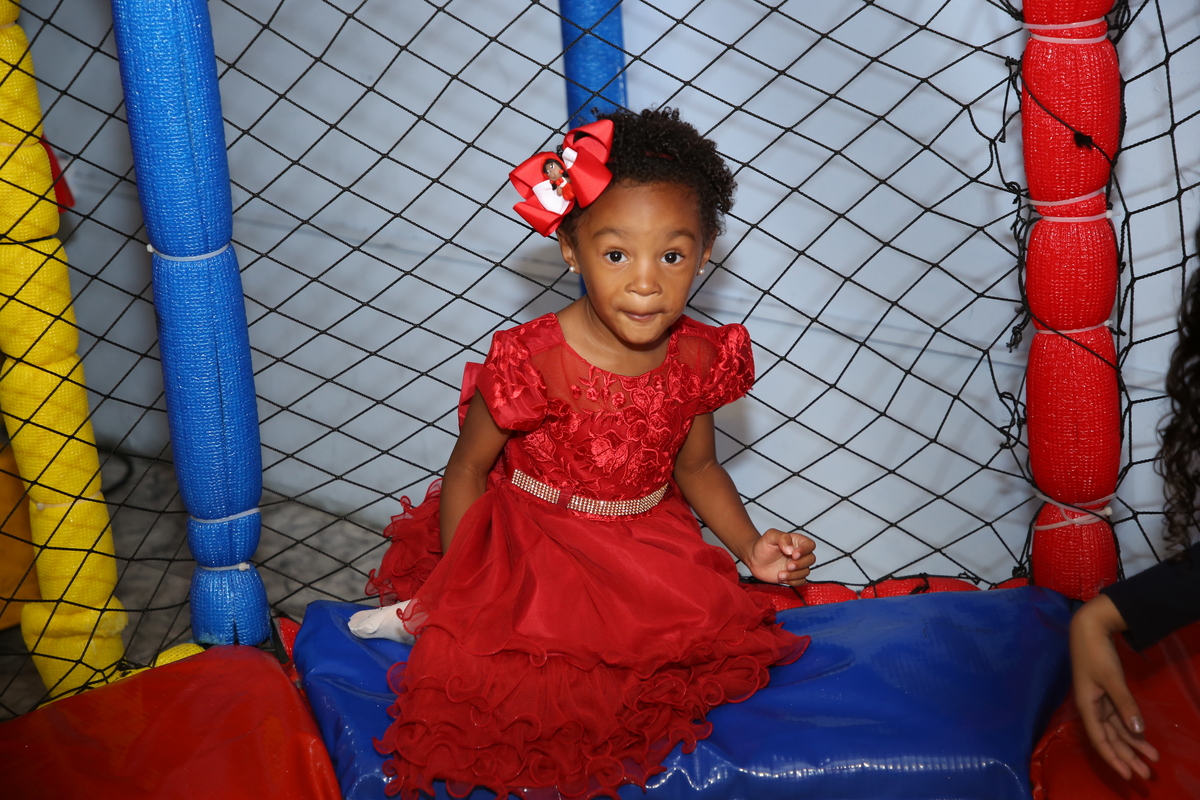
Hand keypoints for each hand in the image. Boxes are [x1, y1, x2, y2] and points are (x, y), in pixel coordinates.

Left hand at [744, 529, 814, 585]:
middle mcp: (799, 554)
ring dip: (794, 575)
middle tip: (788, 566)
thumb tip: (791, 549)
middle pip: (811, 559)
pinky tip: (782, 578)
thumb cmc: (763, 545)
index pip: (810, 545)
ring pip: (806, 571)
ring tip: (780, 574)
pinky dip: (793, 581)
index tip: (794, 554)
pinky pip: (801, 581)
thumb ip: (782, 538)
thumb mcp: (770, 536)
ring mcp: (797, 565)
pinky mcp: (793, 576)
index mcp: (797, 542)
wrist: (754, 559)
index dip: (805, 550)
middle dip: (800, 564)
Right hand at [1069, 593, 1158, 779]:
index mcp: (1087, 706)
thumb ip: (1125, 705)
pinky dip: (1130, 728)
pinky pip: (1119, 717)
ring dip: (1132, 744)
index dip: (1113, 758)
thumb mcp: (1112, 679)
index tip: (1128, 774)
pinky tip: (1143, 737)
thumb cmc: (1096, 653)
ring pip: (1116, 729)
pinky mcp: (1106, 693)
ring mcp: (1099, 700)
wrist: (1090, 628)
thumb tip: (1138, 730)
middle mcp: (1092, 707)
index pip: (1100, 739)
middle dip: (1127, 756)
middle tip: (1146, 774)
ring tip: (1152, 759)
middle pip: (1110, 738)